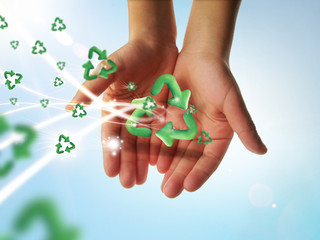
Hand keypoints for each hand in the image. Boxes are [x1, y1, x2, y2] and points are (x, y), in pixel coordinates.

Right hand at [66, 39, 177, 187]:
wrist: (155, 44)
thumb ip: (92, 87)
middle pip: (128, 143)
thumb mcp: (110, 69)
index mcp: (114, 107)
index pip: (110, 134)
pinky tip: (160, 163)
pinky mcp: (163, 112)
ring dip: (142, 161)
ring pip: (144, 143)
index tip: (110, 172)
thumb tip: (69, 107)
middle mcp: (129, 114)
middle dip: (127, 163)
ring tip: (142, 180)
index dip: (110, 153)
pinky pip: (161, 134)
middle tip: (128, 184)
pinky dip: (159, 148)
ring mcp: (147, 115)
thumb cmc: (130, 54)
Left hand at [156, 50, 266, 197]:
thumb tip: (262, 152)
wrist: (199, 55)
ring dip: (167, 166)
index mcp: (219, 133)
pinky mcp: (169, 117)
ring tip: (158, 182)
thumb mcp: (232, 102)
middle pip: (190, 159)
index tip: (189, 187)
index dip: (201, 173)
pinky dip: (157, 149)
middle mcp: (201, 133)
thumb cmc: (219, 76)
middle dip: (180, 175)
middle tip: (168, 192)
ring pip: (175, 151)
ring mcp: (184, 126)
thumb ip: (244, 126)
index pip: (210, 159)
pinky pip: (162, 136)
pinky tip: (150, 160)